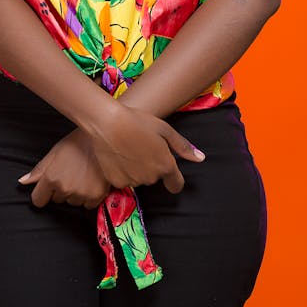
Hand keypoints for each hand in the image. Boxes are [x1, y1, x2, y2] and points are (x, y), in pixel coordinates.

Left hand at [17, 128, 111, 209]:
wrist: (104, 139)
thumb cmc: (79, 142)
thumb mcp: (55, 152)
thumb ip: (39, 170)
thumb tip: (23, 181)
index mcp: (52, 178)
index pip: (38, 200)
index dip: (43, 193)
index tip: (49, 186)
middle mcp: (65, 189)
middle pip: (57, 200)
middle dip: (61, 190)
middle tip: (71, 173)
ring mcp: (81, 194)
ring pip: (72, 202)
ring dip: (75, 193)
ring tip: (83, 175)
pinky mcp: (96, 197)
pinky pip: (87, 205)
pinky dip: (89, 197)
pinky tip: (92, 181)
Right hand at [87, 103, 205, 193]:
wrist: (107, 122)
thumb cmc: (137, 121)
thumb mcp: (164, 129)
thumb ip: (183, 146)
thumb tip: (200, 158)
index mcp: (165, 165)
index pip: (176, 185)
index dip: (173, 180)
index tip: (169, 174)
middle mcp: (151, 177)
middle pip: (155, 178)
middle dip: (151, 166)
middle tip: (141, 147)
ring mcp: (133, 181)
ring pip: (138, 179)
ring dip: (136, 169)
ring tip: (127, 149)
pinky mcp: (116, 182)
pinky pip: (123, 180)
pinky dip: (121, 171)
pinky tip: (117, 155)